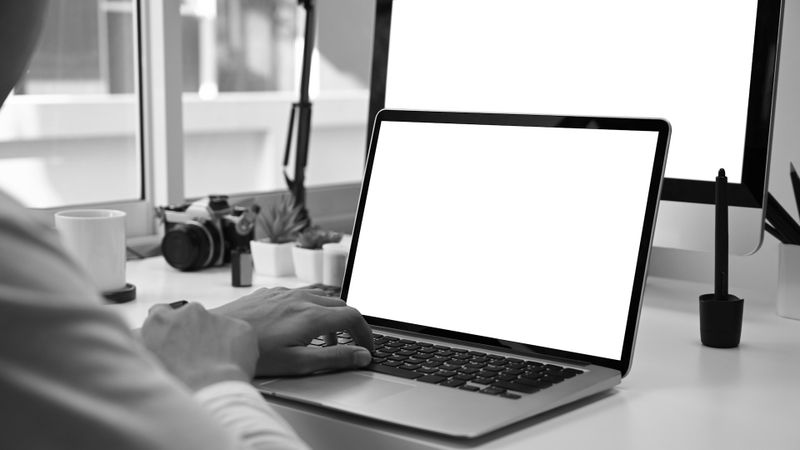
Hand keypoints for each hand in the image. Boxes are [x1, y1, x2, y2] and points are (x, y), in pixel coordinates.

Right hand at [141, 302, 258, 390]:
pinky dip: (237, 347)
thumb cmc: (177, 386)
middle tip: (197, 357)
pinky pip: (238, 335)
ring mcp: (217, 317)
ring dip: (216, 340)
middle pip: (193, 318)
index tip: (175, 338)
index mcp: (160, 321)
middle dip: (195, 332)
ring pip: (217, 326)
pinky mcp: (240, 326)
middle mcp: (189, 311)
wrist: (210, 393)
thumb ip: (153, 346)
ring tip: (215, 365)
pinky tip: (231, 365)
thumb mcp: (150, 364)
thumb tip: (157, 344)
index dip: (170, 327)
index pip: (161, 312)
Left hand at [212, 287, 372, 376]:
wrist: (216, 336)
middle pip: (340, 305)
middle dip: (351, 325)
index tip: (367, 347)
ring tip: (324, 339)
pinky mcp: (271, 292)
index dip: (366, 333)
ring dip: (331, 317)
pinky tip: (300, 325)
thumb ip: (334, 358)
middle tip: (351, 344)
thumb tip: (361, 356)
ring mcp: (286, 293)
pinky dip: (312, 308)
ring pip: (321, 298)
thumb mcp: (298, 363)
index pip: (353, 317)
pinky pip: (302, 294)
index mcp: (312, 316)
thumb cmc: (254, 354)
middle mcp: (302, 299)